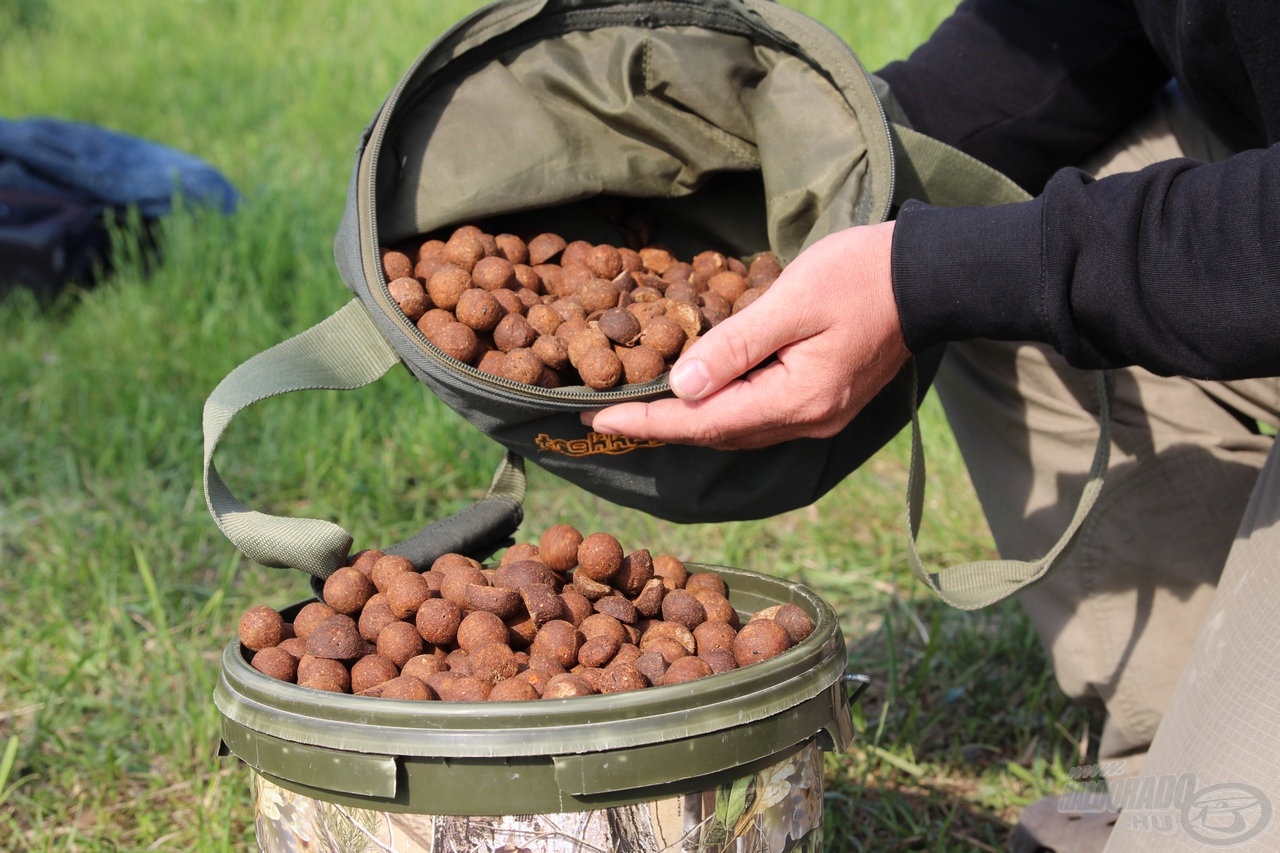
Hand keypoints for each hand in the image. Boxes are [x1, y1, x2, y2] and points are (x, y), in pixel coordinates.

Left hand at [581, 221, 910, 449]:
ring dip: (688, 420)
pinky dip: (720, 408)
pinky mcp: (825, 402)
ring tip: (638, 407)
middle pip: (718, 433)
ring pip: (737, 428)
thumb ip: (734, 346)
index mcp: (797, 399)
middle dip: (660, 425)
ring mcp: (819, 416)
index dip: (648, 421)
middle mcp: (807, 420)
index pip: (704, 422)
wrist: (930, 277)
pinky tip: (697, 394)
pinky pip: (758, 415)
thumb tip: (680, 387)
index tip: (596, 419)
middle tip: (603, 414)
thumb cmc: (860, 276)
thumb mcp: (791, 302)